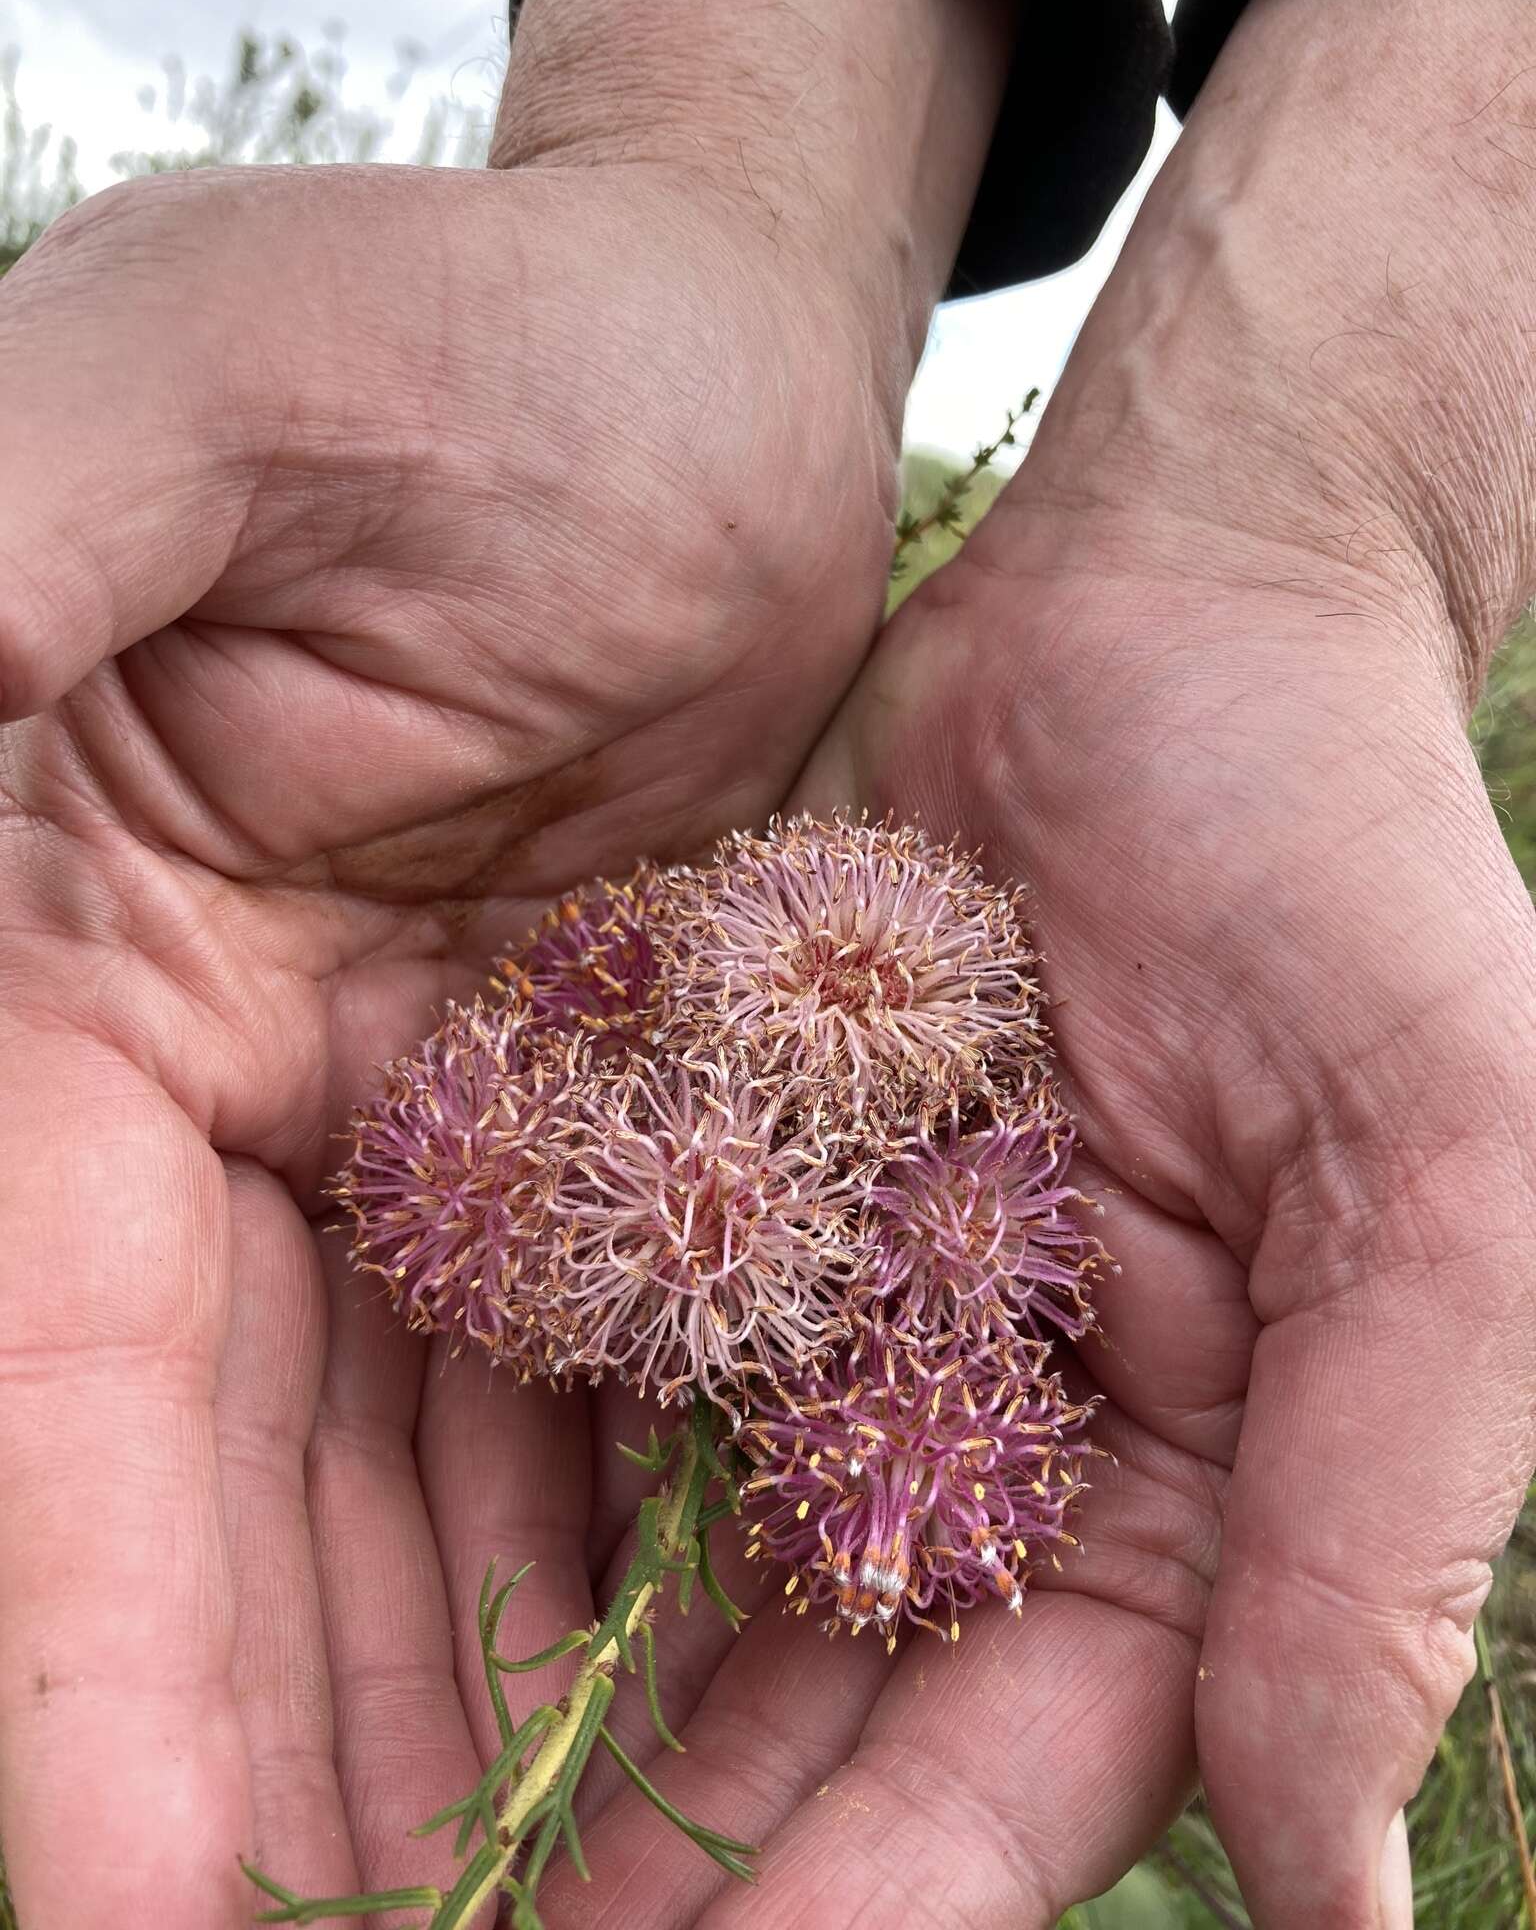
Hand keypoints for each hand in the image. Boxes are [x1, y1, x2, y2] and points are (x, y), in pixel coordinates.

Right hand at [0, 0, 1018, 1919]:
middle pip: (199, 1492)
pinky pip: (558, 1401)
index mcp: (50, 960)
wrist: (706, 356)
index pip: (41, 1358)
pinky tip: (620, 1742)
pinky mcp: (576, 1133)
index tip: (147, 1902)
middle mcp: (190, 1084)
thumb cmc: (476, 334)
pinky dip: (570, 1577)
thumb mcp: (198, 405)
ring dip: (416, 1728)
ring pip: (380, 1497)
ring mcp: (391, 1131)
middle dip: (253, 1756)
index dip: (86, 1642)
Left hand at [514, 0, 1535, 1929]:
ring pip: (692, 1580)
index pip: (1025, 1765)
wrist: (1166, 606)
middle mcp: (1010, 1436)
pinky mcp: (730, 1184)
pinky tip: (383, 1594)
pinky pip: (611, 1363)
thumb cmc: (1342, 862)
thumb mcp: (1446, 1178)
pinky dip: (516, 1479)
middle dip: (671, 1873)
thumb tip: (1350, 1884)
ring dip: (557, 1732)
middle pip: (826, 1719)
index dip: (864, 1906)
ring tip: (382, 1860)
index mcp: (1199, 1483)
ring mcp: (852, 1314)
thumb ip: (1391, 1514)